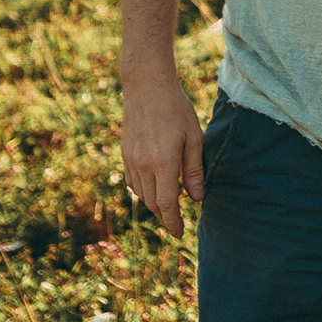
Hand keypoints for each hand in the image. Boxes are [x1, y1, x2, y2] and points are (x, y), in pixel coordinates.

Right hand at [121, 80, 206, 236]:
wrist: (147, 87)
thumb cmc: (176, 110)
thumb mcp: (194, 138)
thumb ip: (194, 171)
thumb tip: (197, 199)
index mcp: (164, 163)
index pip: (167, 204)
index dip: (173, 222)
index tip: (179, 233)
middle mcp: (144, 166)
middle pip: (153, 203)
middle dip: (165, 216)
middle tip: (177, 222)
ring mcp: (131, 160)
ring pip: (141, 195)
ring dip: (155, 203)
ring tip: (169, 203)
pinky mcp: (125, 154)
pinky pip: (132, 182)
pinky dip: (143, 191)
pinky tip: (154, 186)